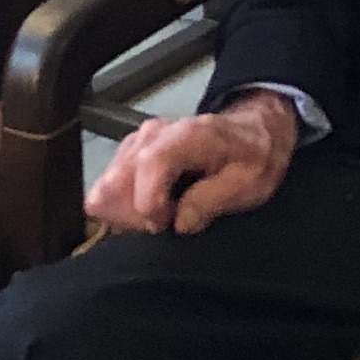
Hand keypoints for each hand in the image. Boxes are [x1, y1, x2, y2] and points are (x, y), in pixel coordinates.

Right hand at [87, 89, 300, 237]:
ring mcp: (138, 141)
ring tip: (160, 218)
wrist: (252, 133)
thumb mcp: (248, 182)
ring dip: (127, 212)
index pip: (149, 165)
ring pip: (107, 187)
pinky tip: (152, 210)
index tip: (164, 224)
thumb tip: (181, 222)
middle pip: (116, 181)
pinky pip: (109, 186)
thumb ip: (212, 200)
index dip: (150, 203)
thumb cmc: (251, 156)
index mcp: (187, 136)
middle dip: (133, 215)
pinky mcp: (130, 152)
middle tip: (163, 226)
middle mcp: (155, 134)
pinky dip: (124, 206)